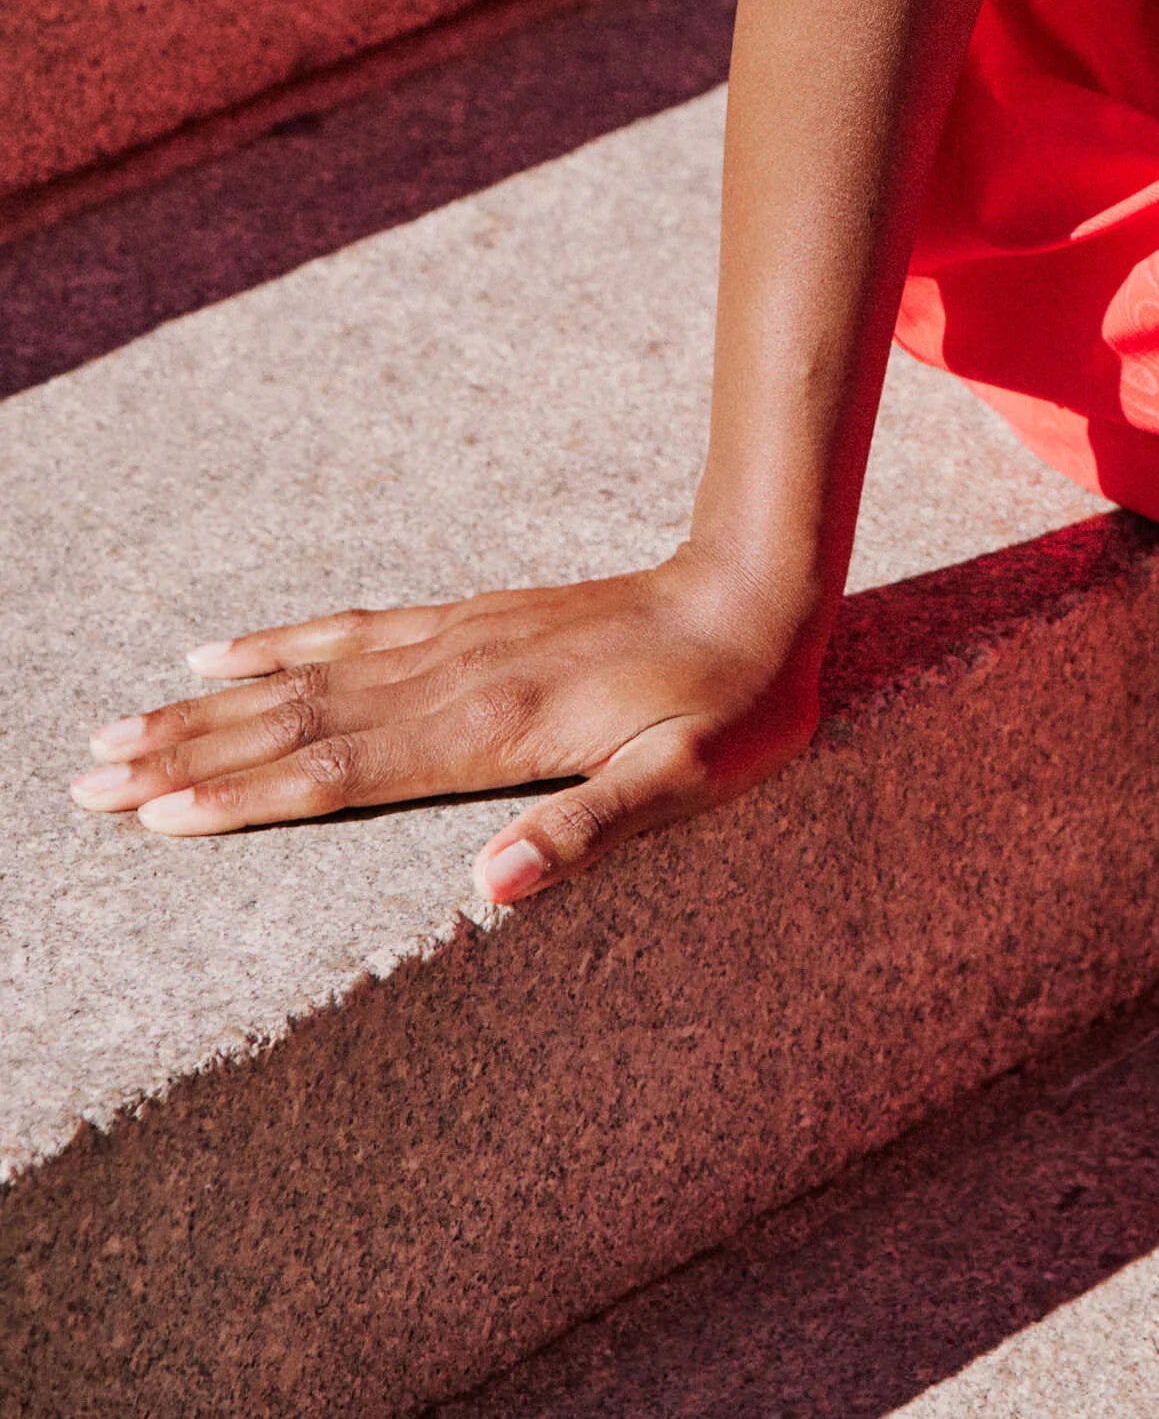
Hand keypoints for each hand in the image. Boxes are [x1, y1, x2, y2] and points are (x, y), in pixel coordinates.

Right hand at [67, 553, 828, 904]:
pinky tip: (224, 655)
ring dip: (211, 709)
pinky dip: (282, 644)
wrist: (760, 583)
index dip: (250, 796)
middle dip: (190, 757)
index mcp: (498, 729)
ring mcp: (459, 641)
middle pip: (300, 726)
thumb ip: (589, 833)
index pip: (347, 772)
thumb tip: (490, 885)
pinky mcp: (472, 620)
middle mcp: (459, 677)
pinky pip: (355, 631)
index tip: (158, 817)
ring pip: (309, 680)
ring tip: (119, 728)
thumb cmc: (734, 703)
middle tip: (87, 780)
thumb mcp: (689, 783)